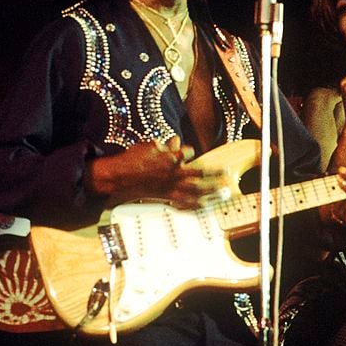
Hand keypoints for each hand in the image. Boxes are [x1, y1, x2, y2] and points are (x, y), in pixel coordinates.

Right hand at [88, 135, 230, 208]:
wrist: (119, 177)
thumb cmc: (133, 159)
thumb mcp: (149, 146)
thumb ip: (165, 145)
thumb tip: (176, 140)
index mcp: (170, 157)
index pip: (188, 152)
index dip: (189, 152)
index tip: (188, 152)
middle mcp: (173, 173)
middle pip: (200, 173)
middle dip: (214, 174)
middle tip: (226, 174)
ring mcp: (170, 186)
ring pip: (196, 189)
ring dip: (211, 190)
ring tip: (223, 191)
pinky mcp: (165, 196)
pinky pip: (184, 202)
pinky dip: (195, 204)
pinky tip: (204, 205)